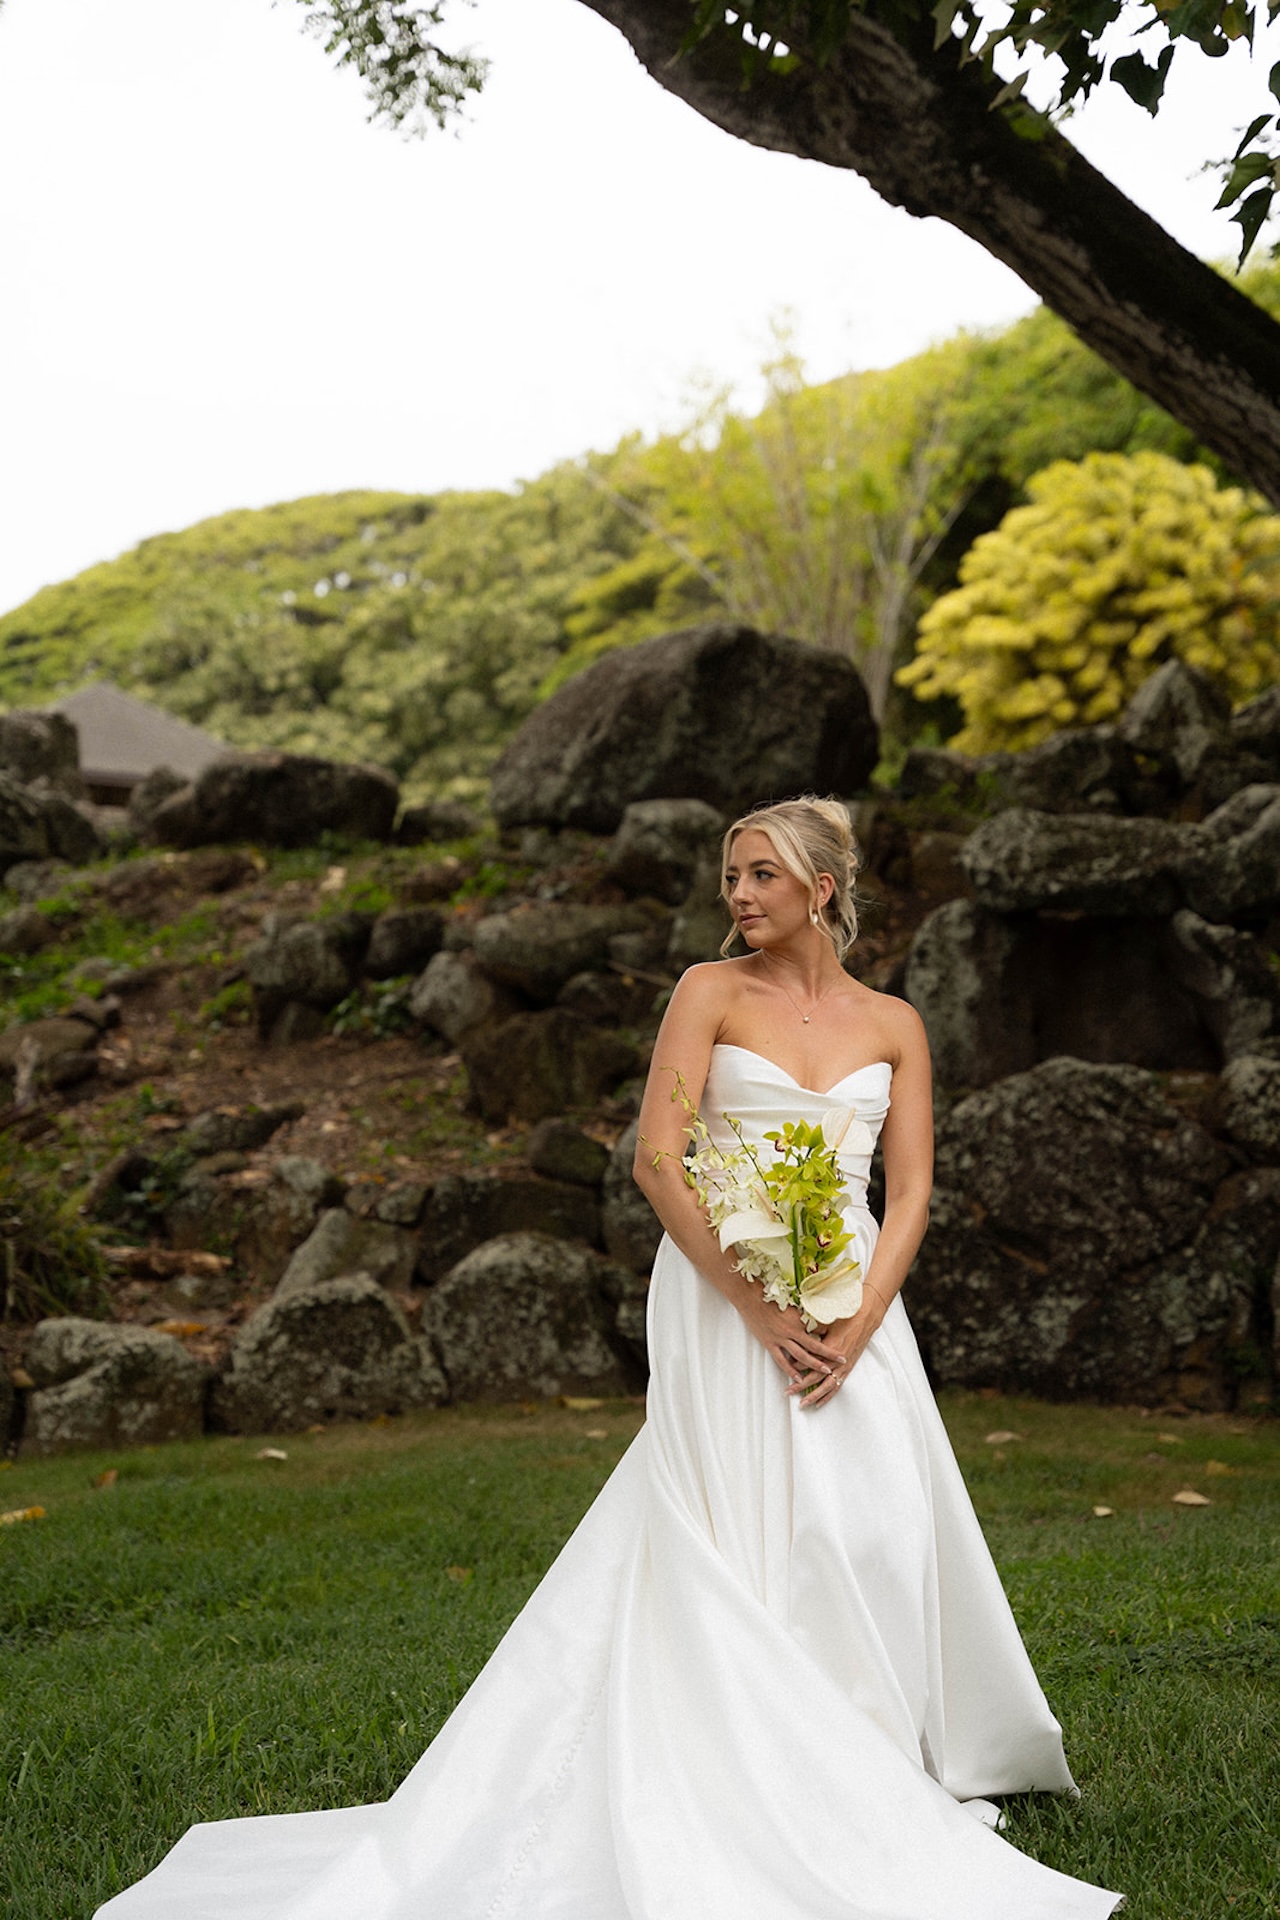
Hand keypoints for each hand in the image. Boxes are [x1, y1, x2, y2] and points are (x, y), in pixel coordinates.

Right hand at [736, 1292, 847, 1391]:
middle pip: (815, 1346)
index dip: (829, 1334)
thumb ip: (800, 1313)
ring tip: (826, 1371)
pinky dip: (791, 1370)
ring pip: (801, 1356)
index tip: (841, 1337)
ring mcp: (781, 1339)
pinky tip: (798, 1378)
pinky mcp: (770, 1344)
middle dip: (830, 1353)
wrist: (751, 1300)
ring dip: (815, 1364)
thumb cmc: (769, 1299)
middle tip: (843, 1359)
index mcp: (798, 1319)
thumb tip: (811, 1316)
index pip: (818, 1329)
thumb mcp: (789, 1304)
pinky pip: (782, 1361)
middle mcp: (792, 1331)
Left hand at [785, 1287, 888, 1409]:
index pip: (808, 1361)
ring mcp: (843, 1367)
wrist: (865, 1319)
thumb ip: (812, 1330)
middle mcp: (835, 1361)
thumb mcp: (827, 1322)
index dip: (795, 1366)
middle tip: (787, 1392)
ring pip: (825, 1387)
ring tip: (802, 1404)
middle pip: (814, 1377)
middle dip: (800, 1386)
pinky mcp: (848, 1369)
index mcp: (828, 1348)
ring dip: (813, 1396)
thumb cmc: (845, 1318)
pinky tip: (819, 1403)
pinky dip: (827, 1396)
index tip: (785, 1368)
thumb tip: (797, 1332)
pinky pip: (836, 1387)